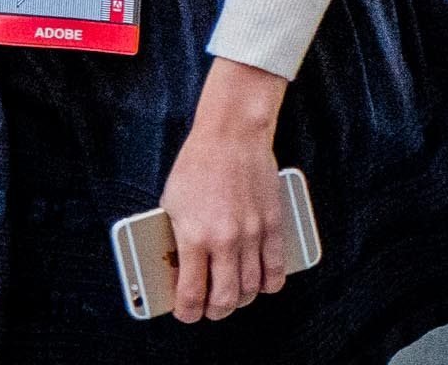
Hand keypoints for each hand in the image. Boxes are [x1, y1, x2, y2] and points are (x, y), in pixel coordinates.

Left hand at [158, 58, 288, 322]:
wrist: (231, 133)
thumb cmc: (197, 164)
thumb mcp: (171, 202)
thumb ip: (174, 237)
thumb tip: (178, 269)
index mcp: (194, 236)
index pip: (191, 295)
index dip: (187, 312)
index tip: (185, 312)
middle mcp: (225, 240)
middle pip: (225, 301)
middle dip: (215, 311)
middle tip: (210, 308)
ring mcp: (252, 234)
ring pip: (251, 290)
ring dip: (240, 299)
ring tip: (232, 294)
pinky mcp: (273, 225)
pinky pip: (276, 271)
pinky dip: (267, 285)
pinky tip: (258, 282)